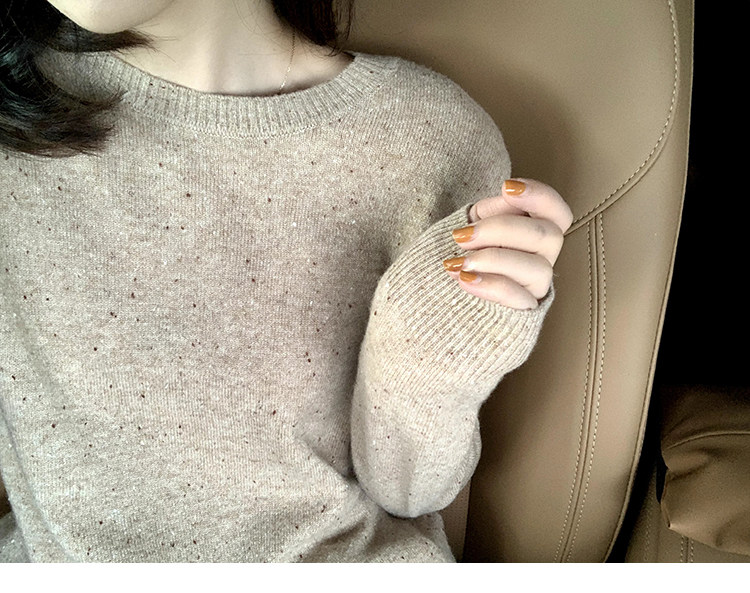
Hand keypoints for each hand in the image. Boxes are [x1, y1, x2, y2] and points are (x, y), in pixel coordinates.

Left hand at [442, 178, 573, 309]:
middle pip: (547, 236)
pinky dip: (490, 286)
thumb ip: (494, 210)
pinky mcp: (522, 312)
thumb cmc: (467, 253)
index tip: (506, 187)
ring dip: (495, 260)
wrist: (446, 294)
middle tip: (462, 235)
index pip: (558, 213)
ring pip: (538, 269)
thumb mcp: (477, 224)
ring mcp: (536, 286)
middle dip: (501, 229)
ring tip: (461, 262)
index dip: (540, 196)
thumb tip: (508, 195)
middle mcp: (544, 258)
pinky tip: (464, 279)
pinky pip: (518, 299)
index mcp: (536, 231)